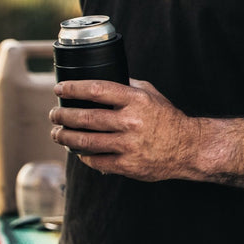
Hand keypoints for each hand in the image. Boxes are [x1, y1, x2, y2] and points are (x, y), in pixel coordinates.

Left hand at [50, 78, 203, 180]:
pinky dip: (83, 155)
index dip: (73, 88)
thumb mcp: (150, 94)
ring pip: (86, 141)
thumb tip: (100, 78)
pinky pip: (97, 160)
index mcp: (136, 100)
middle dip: (63, 116)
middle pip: (86, 117)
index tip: (59, 89)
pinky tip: (77, 150)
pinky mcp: (128, 165)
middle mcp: (131, 122)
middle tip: (54, 114)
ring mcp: (129, 145)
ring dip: (65, 137)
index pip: (97, 90)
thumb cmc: (167, 119)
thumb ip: (126, 85)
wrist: (189, 148)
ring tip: (57, 133)